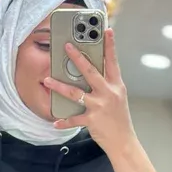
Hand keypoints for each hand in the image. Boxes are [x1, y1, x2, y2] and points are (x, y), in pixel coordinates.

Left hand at [44, 29, 135, 156]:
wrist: (124, 141)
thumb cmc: (118, 118)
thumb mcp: (117, 97)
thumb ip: (106, 85)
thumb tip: (88, 73)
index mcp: (116, 85)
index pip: (112, 62)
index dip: (110, 45)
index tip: (107, 30)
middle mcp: (108, 93)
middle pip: (91, 72)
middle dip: (78, 58)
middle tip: (66, 46)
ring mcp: (100, 106)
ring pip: (76, 93)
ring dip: (59, 86)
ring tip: (47, 80)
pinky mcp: (92, 120)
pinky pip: (74, 119)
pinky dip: (63, 121)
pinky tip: (54, 121)